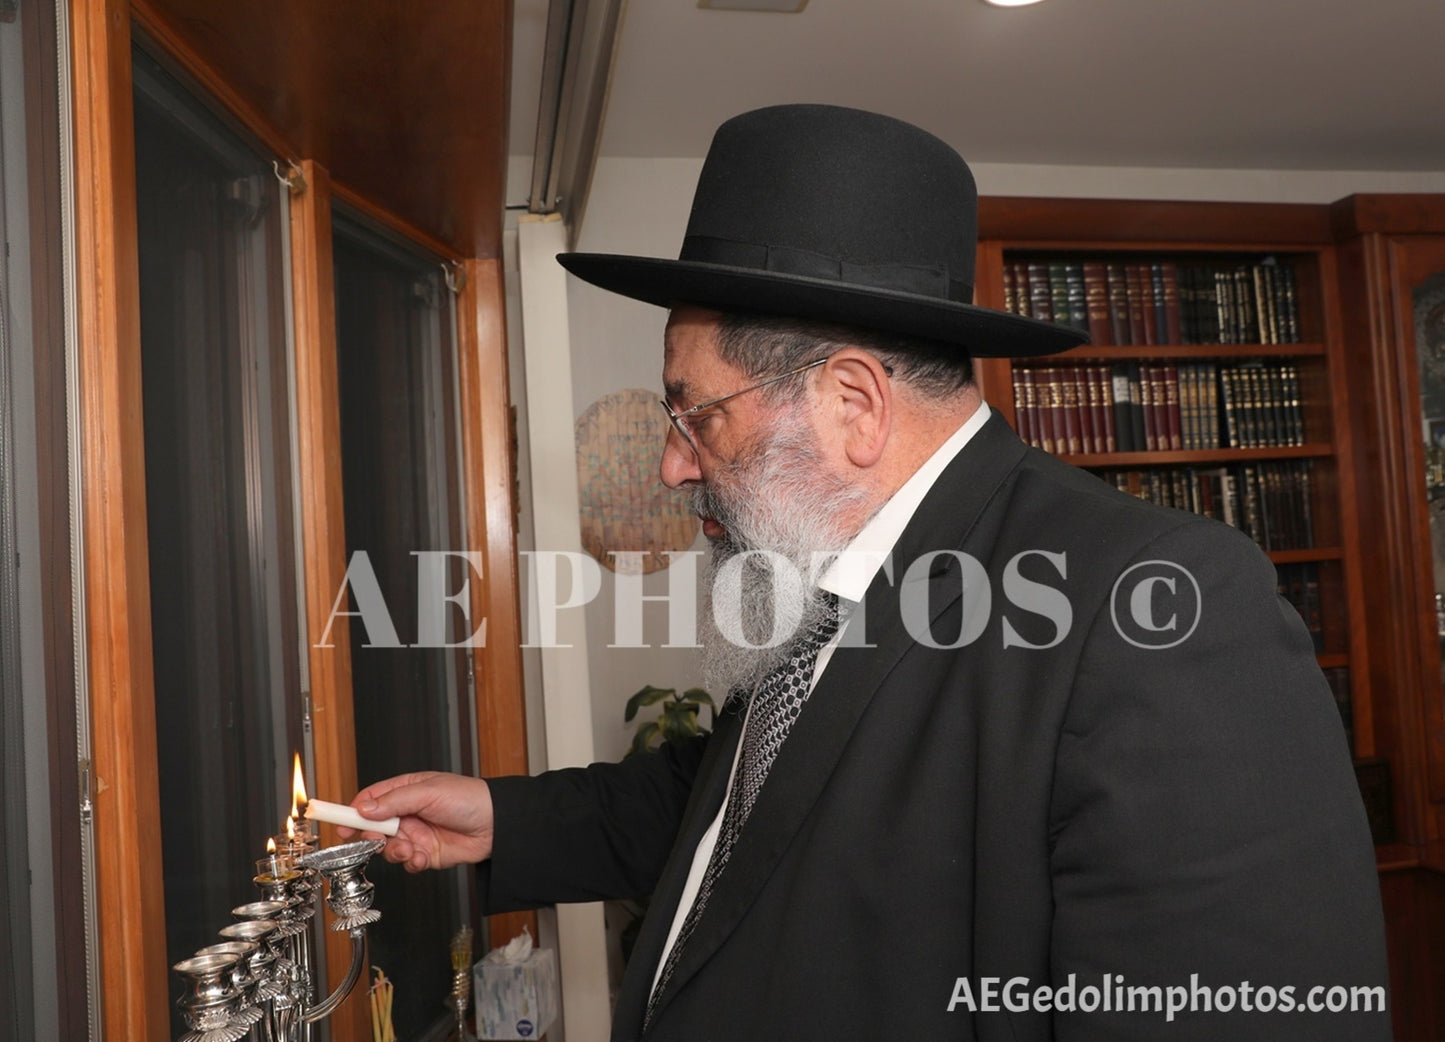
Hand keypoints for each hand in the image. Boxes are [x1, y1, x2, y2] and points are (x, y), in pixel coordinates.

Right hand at [338, 771, 493, 872]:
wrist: (496, 825)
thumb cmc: (469, 798)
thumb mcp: (428, 793)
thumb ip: (394, 801)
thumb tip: (365, 808)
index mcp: (406, 791)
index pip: (371, 800)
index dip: (354, 812)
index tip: (341, 823)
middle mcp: (408, 813)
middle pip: (375, 828)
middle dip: (373, 837)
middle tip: (377, 839)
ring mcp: (417, 834)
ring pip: (389, 849)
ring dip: (394, 852)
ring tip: (408, 848)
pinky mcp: (426, 854)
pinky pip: (407, 863)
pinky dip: (411, 863)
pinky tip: (421, 857)